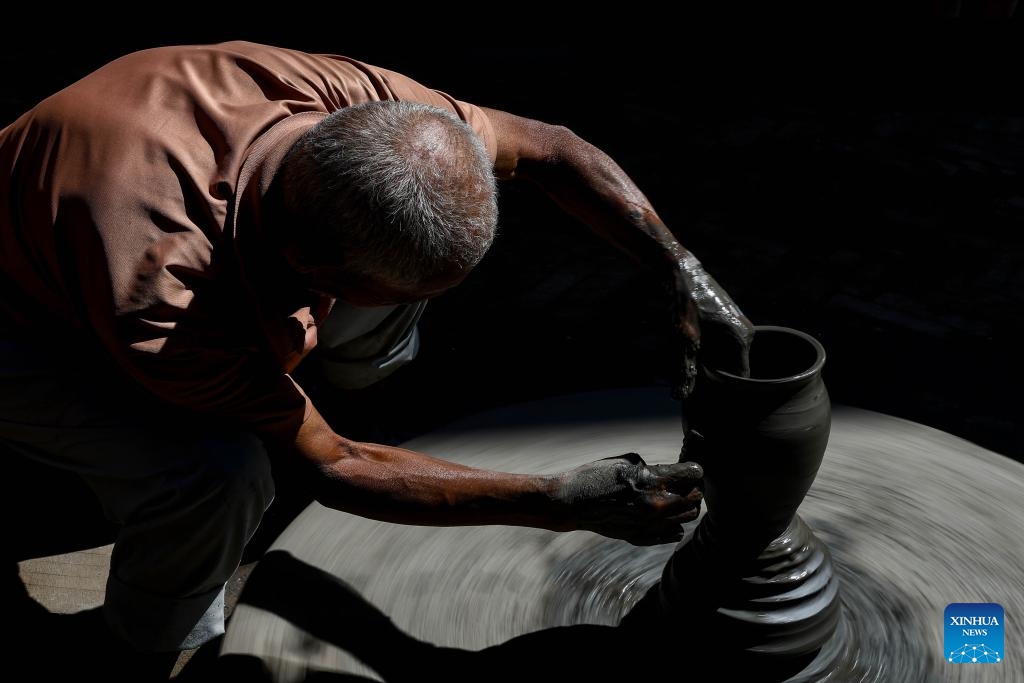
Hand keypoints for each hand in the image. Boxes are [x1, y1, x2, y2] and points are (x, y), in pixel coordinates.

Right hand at [555, 453, 703, 545]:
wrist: (572, 503)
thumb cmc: (595, 476)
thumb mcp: (625, 462)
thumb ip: (653, 468)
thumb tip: (672, 473)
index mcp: (651, 481)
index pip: (693, 474)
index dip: (692, 468)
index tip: (687, 467)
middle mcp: (655, 505)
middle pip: (695, 497)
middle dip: (693, 487)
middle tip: (683, 482)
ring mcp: (650, 524)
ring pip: (688, 517)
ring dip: (685, 505)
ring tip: (674, 497)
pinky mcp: (642, 537)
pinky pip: (673, 533)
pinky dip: (674, 523)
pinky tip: (663, 514)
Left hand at [671, 255, 754, 398]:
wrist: (680, 271)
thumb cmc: (683, 305)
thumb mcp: (683, 340)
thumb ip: (685, 370)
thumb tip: (680, 397)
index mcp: (742, 340)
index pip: (742, 377)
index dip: (726, 388)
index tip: (711, 394)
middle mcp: (746, 332)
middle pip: (734, 367)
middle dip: (716, 374)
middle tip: (695, 376)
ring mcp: (739, 324)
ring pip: (727, 354)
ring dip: (711, 361)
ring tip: (693, 360)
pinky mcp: (729, 318)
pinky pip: (723, 343)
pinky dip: (710, 348)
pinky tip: (694, 345)